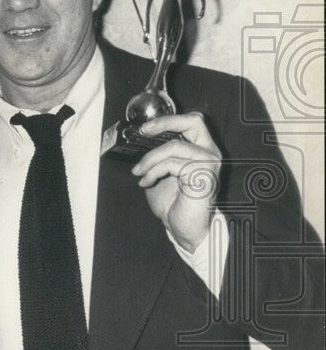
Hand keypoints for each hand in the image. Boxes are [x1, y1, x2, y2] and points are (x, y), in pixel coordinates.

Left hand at [131, 112, 221, 252]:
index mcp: (202, 149)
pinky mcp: (202, 175)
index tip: (146, 128)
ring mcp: (209, 163)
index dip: (168, 119)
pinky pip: (170, 164)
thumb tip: (140, 142)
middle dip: (164, 123)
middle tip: (144, 132)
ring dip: (149, 159)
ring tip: (139, 172)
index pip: (192, 122)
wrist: (185, 229)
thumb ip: (159, 156)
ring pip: (173, 147)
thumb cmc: (175, 203)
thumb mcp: (162, 173)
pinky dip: (152, 172)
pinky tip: (146, 182)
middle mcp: (210, 153)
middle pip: (193, 122)